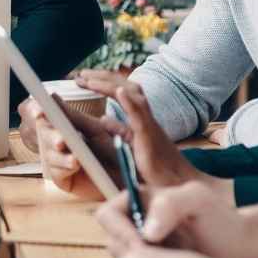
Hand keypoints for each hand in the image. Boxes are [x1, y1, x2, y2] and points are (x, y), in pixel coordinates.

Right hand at [17, 95, 125, 200]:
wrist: (129, 174)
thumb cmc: (113, 149)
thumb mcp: (94, 130)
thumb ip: (73, 117)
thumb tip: (53, 97)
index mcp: (62, 126)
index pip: (43, 116)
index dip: (36, 111)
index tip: (40, 111)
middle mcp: (56, 142)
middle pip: (42, 134)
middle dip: (51, 136)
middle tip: (61, 140)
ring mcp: (57, 161)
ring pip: (48, 154)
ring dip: (60, 155)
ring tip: (74, 157)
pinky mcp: (62, 179)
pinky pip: (56, 172)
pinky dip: (65, 167)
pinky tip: (75, 165)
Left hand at [75, 70, 195, 187]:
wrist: (178, 183)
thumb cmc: (159, 166)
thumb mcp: (133, 144)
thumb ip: (120, 130)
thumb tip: (103, 119)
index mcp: (140, 118)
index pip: (122, 91)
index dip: (103, 82)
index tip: (83, 79)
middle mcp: (146, 116)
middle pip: (125, 86)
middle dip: (102, 77)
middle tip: (79, 75)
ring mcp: (149, 124)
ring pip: (133, 94)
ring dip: (109, 84)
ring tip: (89, 79)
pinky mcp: (150, 136)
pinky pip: (140, 115)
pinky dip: (129, 102)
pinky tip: (118, 92)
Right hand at [96, 175, 246, 257]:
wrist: (242, 252)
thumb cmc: (224, 221)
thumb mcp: (200, 201)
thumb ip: (171, 203)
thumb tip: (146, 231)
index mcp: (139, 199)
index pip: (107, 214)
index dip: (119, 231)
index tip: (142, 246)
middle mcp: (136, 223)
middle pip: (111, 241)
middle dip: (131, 254)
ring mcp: (143, 248)